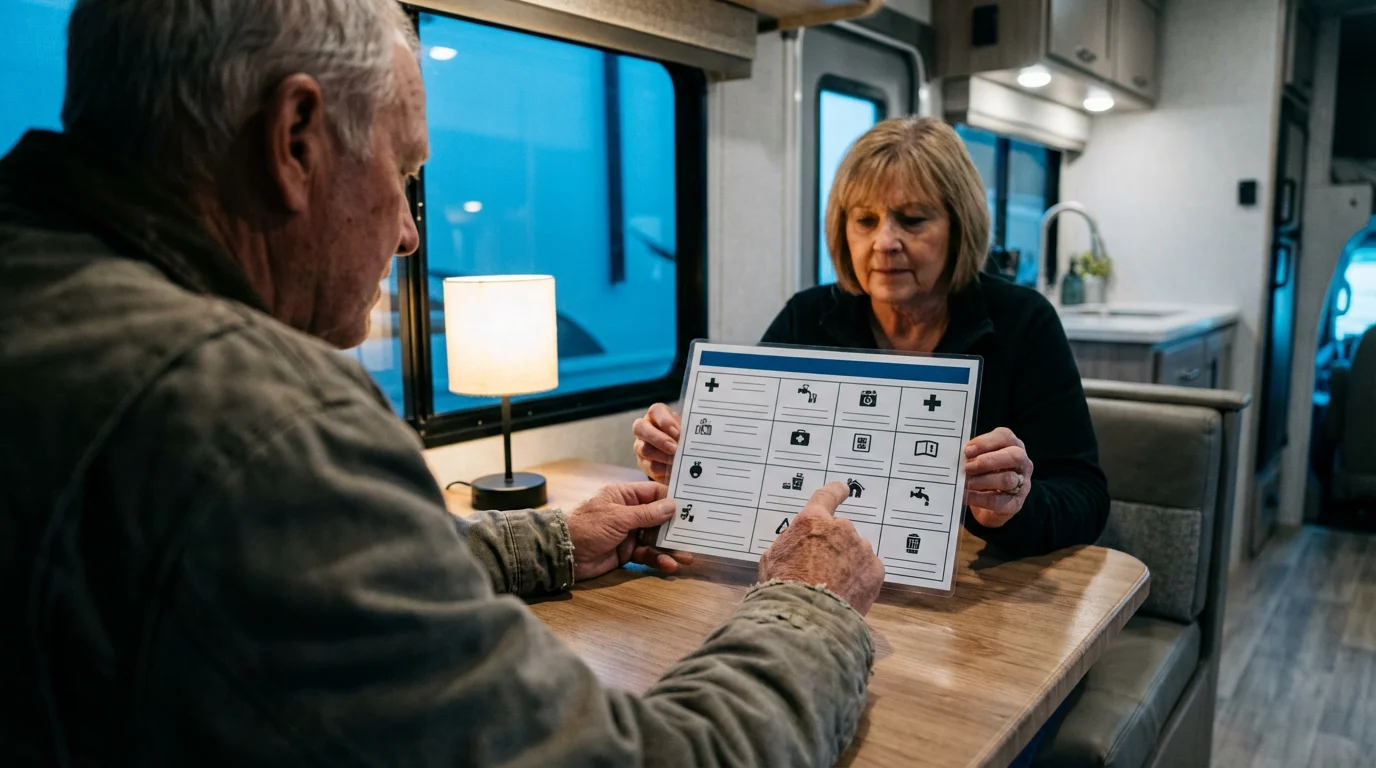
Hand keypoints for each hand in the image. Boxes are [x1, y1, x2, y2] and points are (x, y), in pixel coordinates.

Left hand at [566, 482, 693, 580]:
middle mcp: (628, 512)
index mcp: (624, 496)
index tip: (693, 506)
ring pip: (655, 538)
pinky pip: (647, 553)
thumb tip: (672, 505)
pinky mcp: (626, 552)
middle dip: (676, 527)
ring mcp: (628, 533)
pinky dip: (658, 559)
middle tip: (696, 534)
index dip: (672, 499)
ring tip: (687, 555)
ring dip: (670, 547)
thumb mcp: (618, 517)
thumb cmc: (587, 526)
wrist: (564, 554)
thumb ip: (646, 514)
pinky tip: (669, 564)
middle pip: (658, 518)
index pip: (654, 493)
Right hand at [632, 403, 681, 482]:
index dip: (665, 421)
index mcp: (656, 415)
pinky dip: (663, 469)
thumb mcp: (685, 431)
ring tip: (676, 461)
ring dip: (662, 456)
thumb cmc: (683, 437)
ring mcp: (640, 445)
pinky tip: (674, 470)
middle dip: (659, 439)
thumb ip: (686, 431)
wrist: (678, 455)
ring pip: (644, 449)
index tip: (677, 432)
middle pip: (640, 428)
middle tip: (674, 449)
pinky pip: (649, 466)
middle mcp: (644, 428)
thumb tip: (691, 439)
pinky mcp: (643, 463)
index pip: (656, 410)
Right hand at [758, 483, 884, 614]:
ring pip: (856, 551)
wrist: (806, 617)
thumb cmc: (783, 588)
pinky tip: (845, 593)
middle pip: (841, 532)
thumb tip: (798, 545)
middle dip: (834, 546)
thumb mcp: (772, 558)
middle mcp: (841, 529)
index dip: (835, 492)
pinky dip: (860, 579)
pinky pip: (868, 570)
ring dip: (848, 563)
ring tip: (832, 587)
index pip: (828, 496)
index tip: (842, 490)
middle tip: (819, 570)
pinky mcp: (875, 571)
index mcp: (812, 521)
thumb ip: (791, 543)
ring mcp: (861, 549)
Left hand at [963, 427, 1033, 527]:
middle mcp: (1022, 463)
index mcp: (1013, 446)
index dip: (986, 442)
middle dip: (988, 460)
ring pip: (1007, 479)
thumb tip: (957, 455)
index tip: (967, 450)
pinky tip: (966, 496)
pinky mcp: (1015, 504)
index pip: (1005, 437)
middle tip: (967, 467)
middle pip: (1014, 456)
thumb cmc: (982, 475)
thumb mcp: (979, 460)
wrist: (987, 506)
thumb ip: (972, 455)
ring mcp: (1022, 484)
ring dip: (982, 480)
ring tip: (965, 482)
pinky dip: (979, 498)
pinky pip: (999, 501)